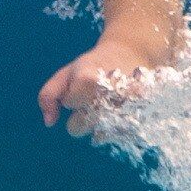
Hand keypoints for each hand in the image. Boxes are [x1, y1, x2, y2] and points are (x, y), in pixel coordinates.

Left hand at [38, 33, 180, 137]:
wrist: (131, 55)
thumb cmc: (92, 66)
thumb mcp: (65, 73)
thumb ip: (49, 96)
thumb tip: (49, 122)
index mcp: (89, 79)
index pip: (70, 103)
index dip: (72, 98)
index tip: (79, 88)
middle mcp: (110, 94)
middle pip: (83, 125)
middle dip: (82, 115)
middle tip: (93, 97)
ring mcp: (128, 107)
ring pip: (101, 133)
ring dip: (100, 123)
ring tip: (107, 102)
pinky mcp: (142, 117)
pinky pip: (118, 134)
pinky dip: (115, 126)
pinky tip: (118, 110)